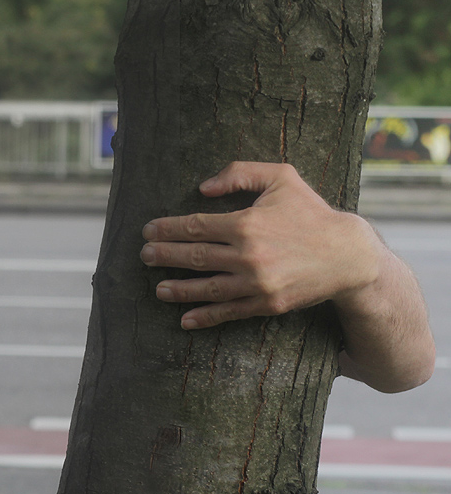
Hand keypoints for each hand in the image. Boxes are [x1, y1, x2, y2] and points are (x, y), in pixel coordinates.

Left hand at [140, 162, 381, 329]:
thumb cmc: (311, 212)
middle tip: (144, 256)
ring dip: (178, 289)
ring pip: (206, 287)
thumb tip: (203, 188)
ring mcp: (256, 283)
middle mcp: (248, 255)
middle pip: (194, 257)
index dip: (168, 230)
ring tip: (158, 288)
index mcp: (246, 223)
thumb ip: (240, 173)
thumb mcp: (281, 178)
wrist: (348, 255)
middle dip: (164, 257)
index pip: (195, 227)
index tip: (149, 231)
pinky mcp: (266, 304)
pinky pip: (228, 312)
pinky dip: (205, 317)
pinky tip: (185, 320)